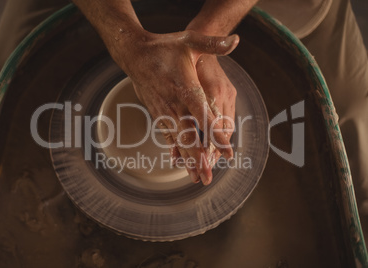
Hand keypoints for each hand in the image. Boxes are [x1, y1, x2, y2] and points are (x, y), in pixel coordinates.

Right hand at [113, 29, 238, 184]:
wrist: (134, 54)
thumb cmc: (164, 47)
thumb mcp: (189, 41)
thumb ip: (213, 43)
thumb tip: (236, 40)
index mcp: (185, 88)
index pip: (204, 115)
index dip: (216, 135)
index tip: (228, 152)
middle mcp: (174, 104)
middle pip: (189, 135)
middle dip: (200, 158)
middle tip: (207, 178)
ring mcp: (164, 111)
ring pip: (178, 140)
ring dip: (187, 160)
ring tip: (195, 178)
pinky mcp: (158, 114)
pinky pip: (168, 136)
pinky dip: (176, 151)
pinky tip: (180, 164)